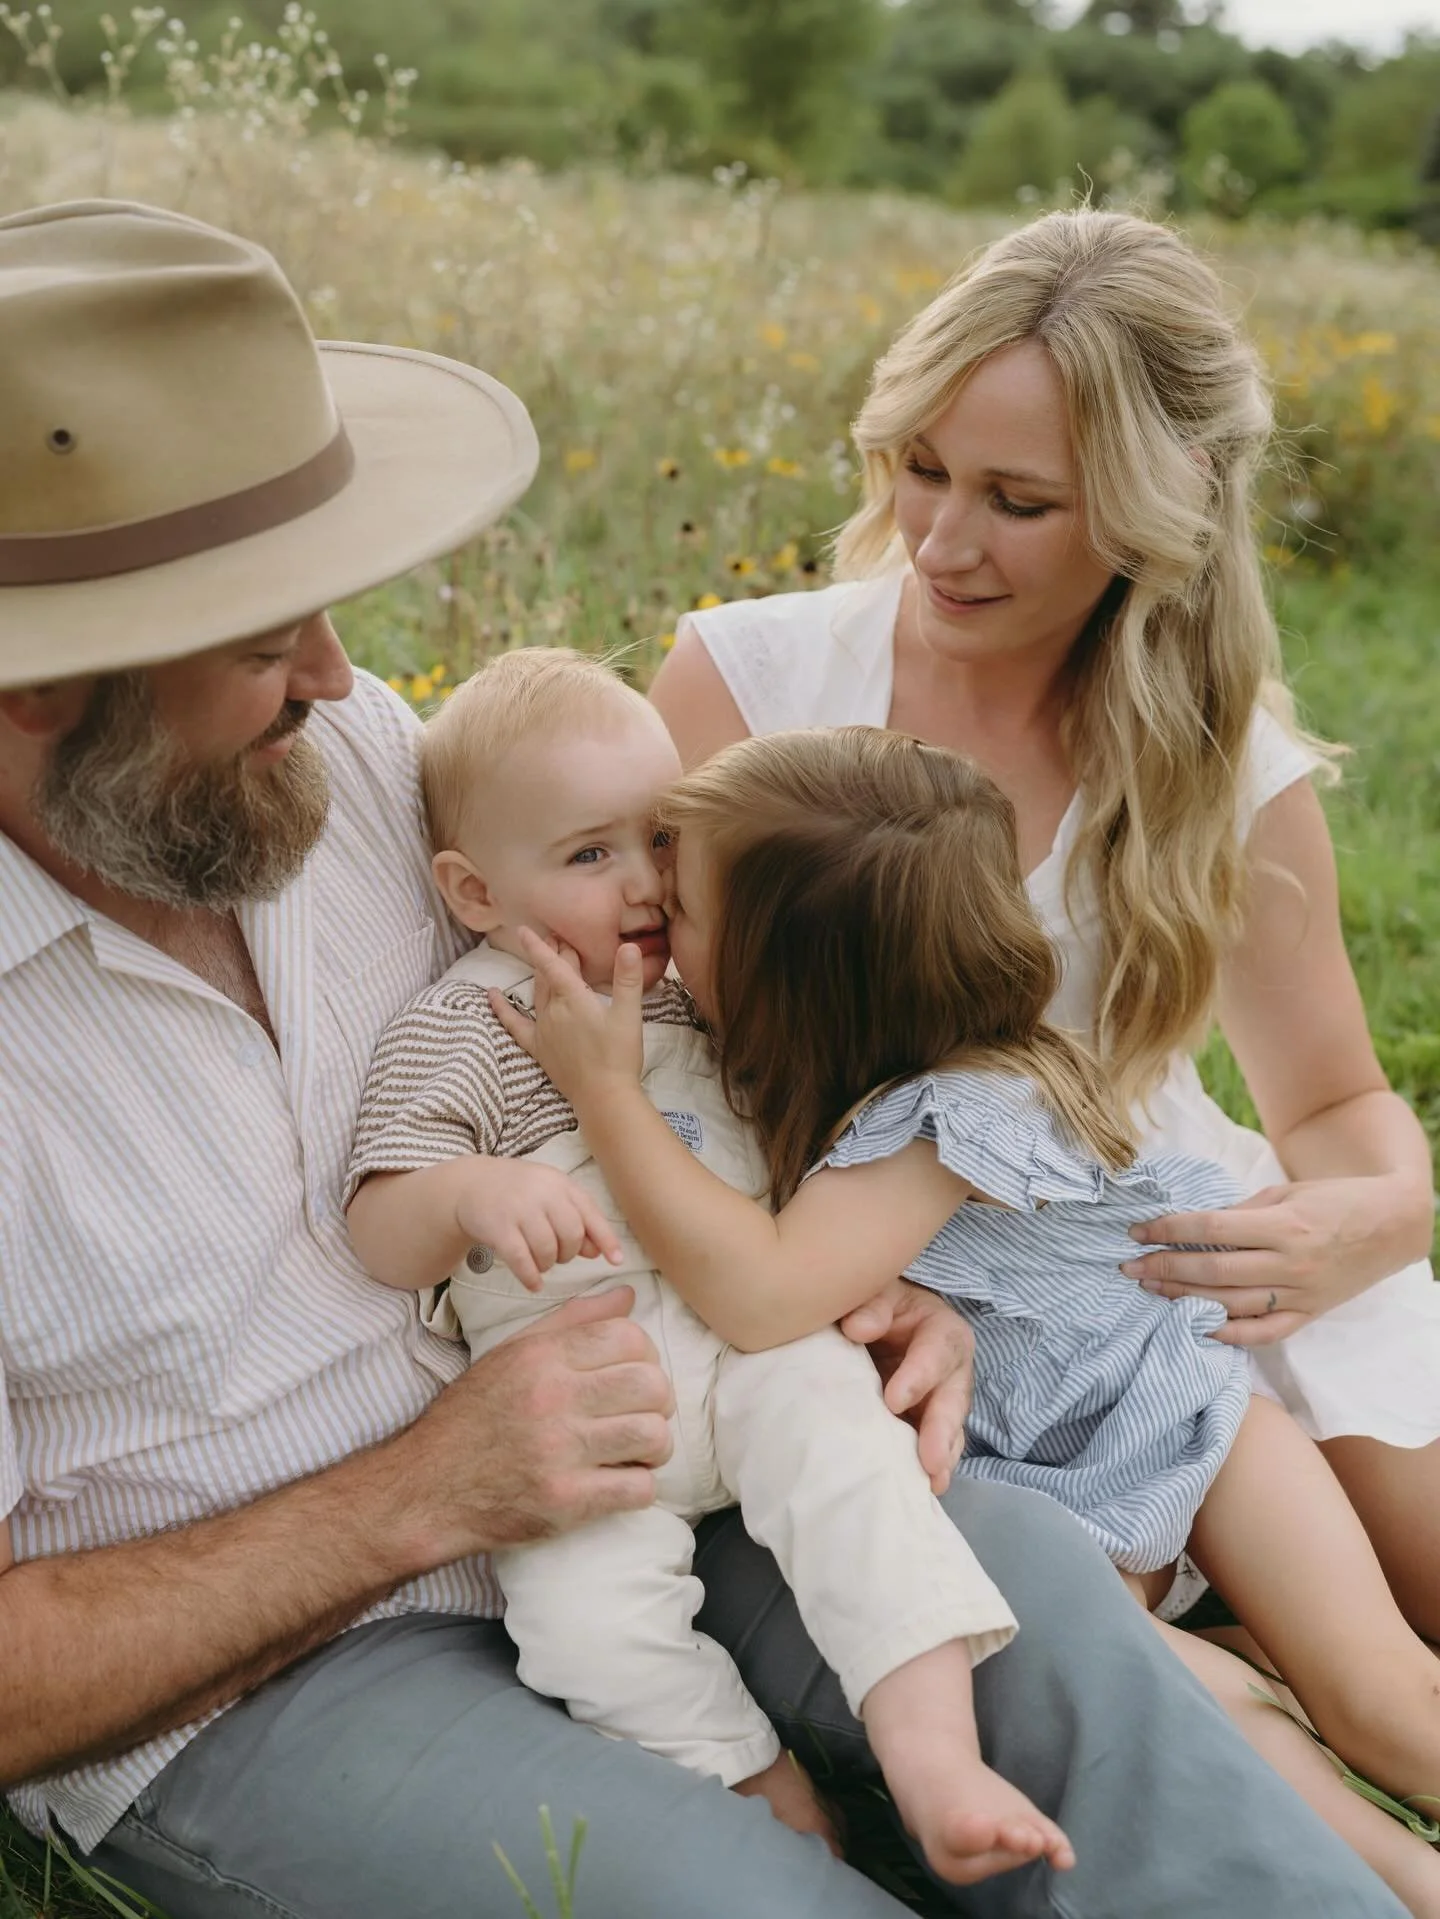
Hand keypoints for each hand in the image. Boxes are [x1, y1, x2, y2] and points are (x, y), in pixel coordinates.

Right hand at [399, 1288, 674, 1558]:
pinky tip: (620, 1482)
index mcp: (541, 1358)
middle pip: (651, 1385)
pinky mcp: (563, 1502)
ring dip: (655, 1446)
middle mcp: (551, 1399)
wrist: (426, 1487)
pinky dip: (639, 1487)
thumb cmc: (473, 1417)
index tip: (634, 1375)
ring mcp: (558, 1453)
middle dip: (658, 1401)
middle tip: (641, 1414)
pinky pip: (638, 1489)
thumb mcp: (513, 1355)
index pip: (628, 1337)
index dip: (646, 1356)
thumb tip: (628, 1296)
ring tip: (636, 1450)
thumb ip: (572, 1321)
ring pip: (652, 1435)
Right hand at [453, 1157, 622, 1290]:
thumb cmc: (519, 1193)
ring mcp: (519, 1209)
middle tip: (558, 1256)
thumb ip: (575, 1219)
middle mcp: (542, 1193)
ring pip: (547, 1250)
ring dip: (548, 1264)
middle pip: (572, 1235)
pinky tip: (533, 1283)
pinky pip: (521, 1260)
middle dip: (569, 1253)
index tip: (617, 1261)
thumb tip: (598, 1251)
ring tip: (540, 1263)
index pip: (590, 1213)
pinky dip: (531, 1276)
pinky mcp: (498, 1227)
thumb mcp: (549, 1196)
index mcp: (560, 1184)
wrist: (471, 1184)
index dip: (607, 1239)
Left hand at [489, 928, 644, 1108]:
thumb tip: (629, 946)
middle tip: (555, 936)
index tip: (524, 928)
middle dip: (551, 954)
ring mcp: (543, 1030)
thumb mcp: (629, 1015)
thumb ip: (628, 979)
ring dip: (537, 975)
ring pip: (536, 994)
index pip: (553, 965)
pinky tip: (492, 996)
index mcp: (574, 999)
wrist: (603, 1097)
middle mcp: (553, 1011)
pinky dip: (502, 1009)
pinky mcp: (539, 1048)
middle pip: (548, 976)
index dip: (539, 946)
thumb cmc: (619, 1056)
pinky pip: (515, 1025)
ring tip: (538, 957)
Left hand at [840, 1279, 972, 1492]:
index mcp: (942, 1330)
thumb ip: (872, 1306)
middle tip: (929, 1460)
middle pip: (953, 1398)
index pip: (937, 1351)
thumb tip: (857, 1328)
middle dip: (942, 1429)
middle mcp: (950, 1369)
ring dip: (942, 1456)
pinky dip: (931, 1467)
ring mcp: (940, 1401)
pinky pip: (935, 1446)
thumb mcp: (878, 1292)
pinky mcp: (926, 1424)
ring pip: (950, 1429)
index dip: (919, 1376)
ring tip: (933, 1482)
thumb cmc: (878, 1304)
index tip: (893, 1401)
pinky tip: (924, 1488)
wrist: (872, 1323)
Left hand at [1121, 1174, 1423, 1346]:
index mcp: (1284, 1225)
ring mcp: (1302, 1294)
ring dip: (1186, 1300)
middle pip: (1214, 1272)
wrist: (1394, 1224)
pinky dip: (1230, 1334)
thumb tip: (1194, 1228)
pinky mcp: (1311, 1314)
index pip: (1211, 1230)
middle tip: (1130, 1268)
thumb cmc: (1335, 1200)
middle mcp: (1292, 1263)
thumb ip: (1241, 1212)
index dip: (1168, 1230)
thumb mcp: (1286, 1192)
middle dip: (1165, 1269)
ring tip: (1152, 1291)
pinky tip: (1197, 1327)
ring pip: (1233, 1305)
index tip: (1137, 1232)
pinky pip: (1265, 1332)